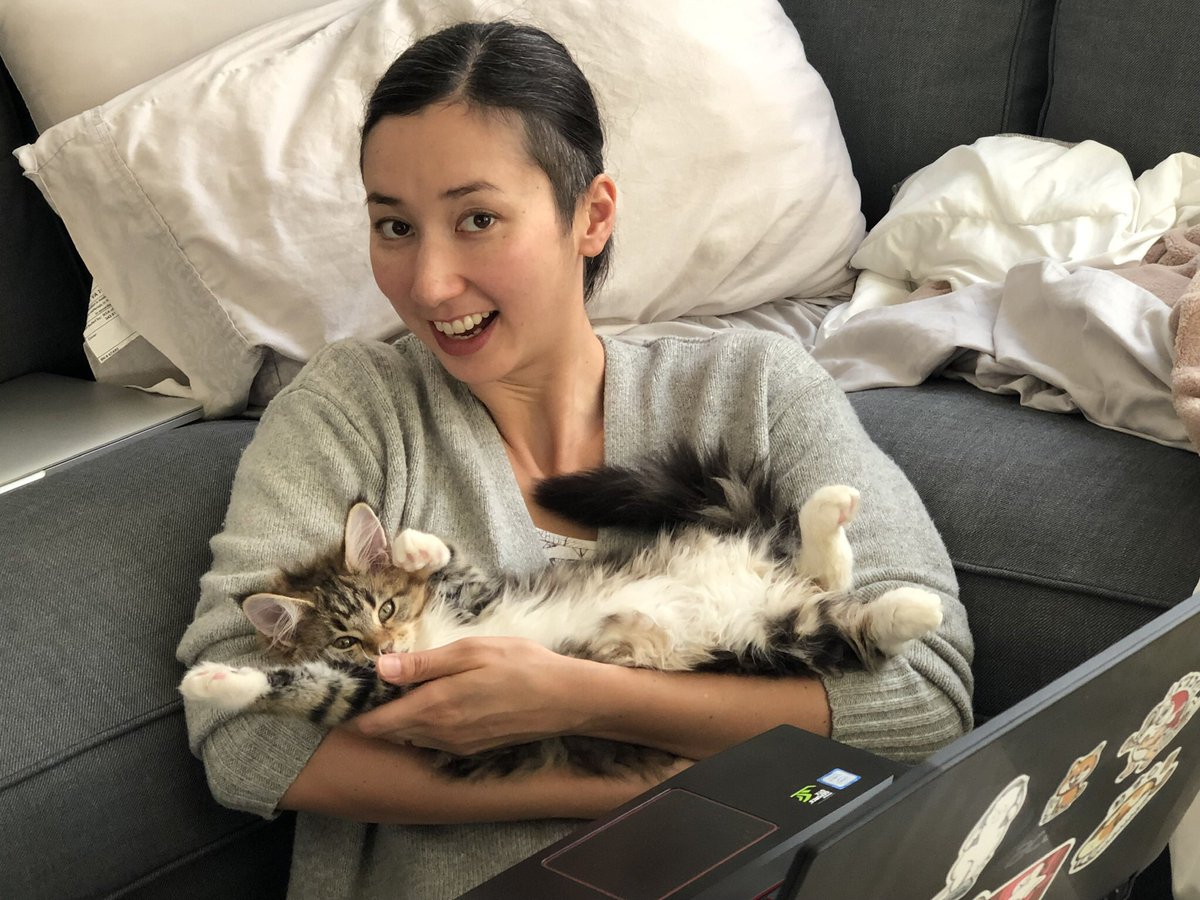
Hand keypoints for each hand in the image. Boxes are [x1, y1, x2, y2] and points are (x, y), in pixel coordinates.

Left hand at [350, 637, 588, 753]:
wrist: (565, 700)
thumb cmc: (520, 666)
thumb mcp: (470, 652)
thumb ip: (423, 664)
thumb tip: (379, 668)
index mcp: (435, 707)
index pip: (377, 722)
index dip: (354, 713)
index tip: (340, 697)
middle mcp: (440, 734)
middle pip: (391, 732)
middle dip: (374, 715)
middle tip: (365, 688)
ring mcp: (457, 745)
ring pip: (411, 737)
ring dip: (398, 721)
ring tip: (395, 693)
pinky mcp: (473, 749)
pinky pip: (434, 740)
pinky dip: (422, 726)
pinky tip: (432, 704)